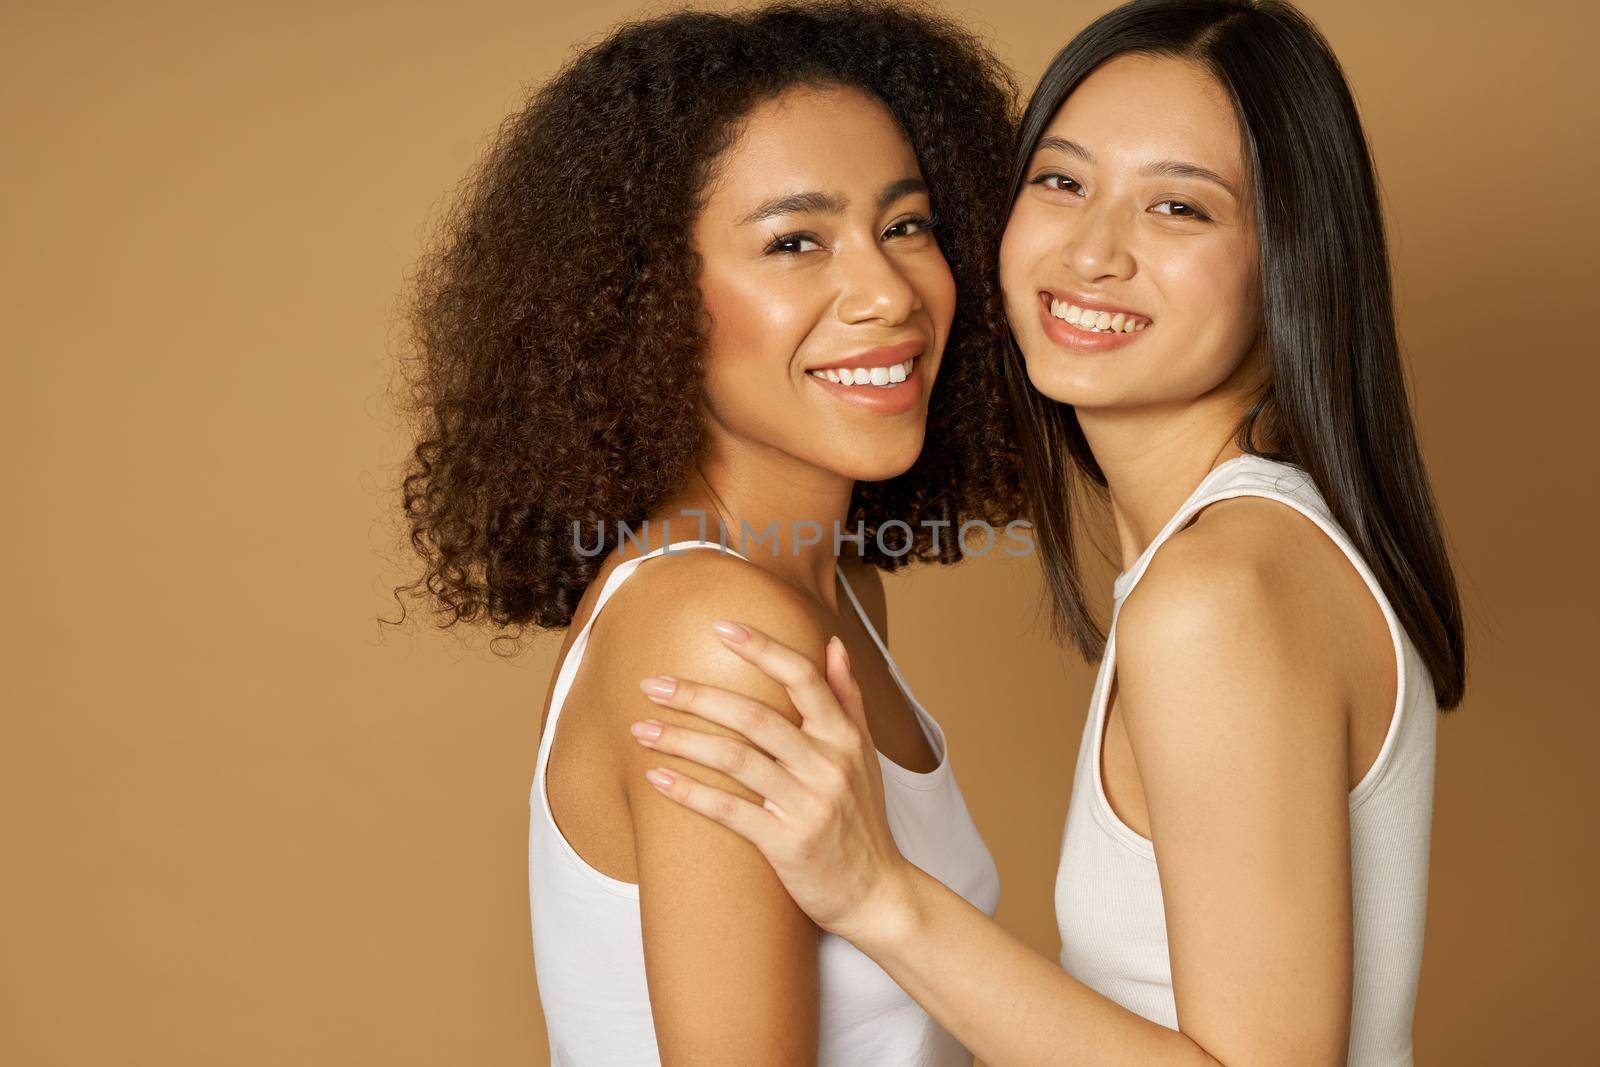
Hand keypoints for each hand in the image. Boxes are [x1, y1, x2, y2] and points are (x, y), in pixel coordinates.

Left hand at [630, 620, 913, 942]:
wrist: (877, 892)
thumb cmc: (863, 818)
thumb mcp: (864, 754)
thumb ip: (846, 697)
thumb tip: (833, 643)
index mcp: (845, 736)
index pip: (803, 678)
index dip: (762, 648)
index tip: (721, 628)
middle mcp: (828, 764)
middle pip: (754, 716)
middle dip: (696, 696)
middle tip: (651, 684)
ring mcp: (808, 804)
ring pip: (735, 759)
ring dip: (681, 740)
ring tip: (640, 729)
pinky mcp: (786, 844)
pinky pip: (730, 811)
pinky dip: (690, 793)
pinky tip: (657, 778)